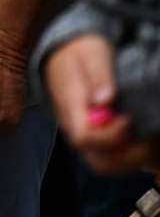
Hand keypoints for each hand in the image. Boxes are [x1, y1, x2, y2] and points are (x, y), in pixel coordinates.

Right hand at [44, 35, 156, 173]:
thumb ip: (99, 74)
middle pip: (97, 161)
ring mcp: (85, 134)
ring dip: (133, 159)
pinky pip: (112, 158)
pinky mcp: (96, 137)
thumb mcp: (92, 54)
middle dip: (128, 158)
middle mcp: (74, 127)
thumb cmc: (81, 52)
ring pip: (106, 165)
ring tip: (150, 140)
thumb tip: (105, 98)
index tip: (129, 119)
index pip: (84, 137)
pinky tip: (145, 139)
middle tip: (147, 139)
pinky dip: (133, 156)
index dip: (110, 136)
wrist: (66, 52)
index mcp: (70, 107)